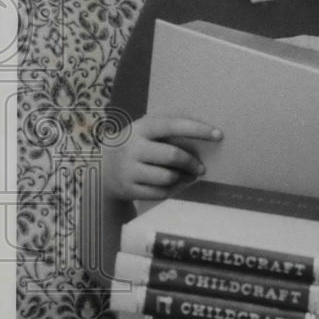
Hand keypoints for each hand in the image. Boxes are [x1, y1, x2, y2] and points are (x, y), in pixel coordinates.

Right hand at [102, 114, 222, 201]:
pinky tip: (173, 185)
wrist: (99, 167)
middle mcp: (133, 148)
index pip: (173, 125)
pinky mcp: (128, 189)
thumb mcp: (144, 131)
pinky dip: (171, 190)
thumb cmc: (135, 145)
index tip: (219, 135)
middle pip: (172, 155)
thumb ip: (169, 130)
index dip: (198, 129)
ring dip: (182, 178)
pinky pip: (159, 193)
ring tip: (188, 177)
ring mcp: (129, 170)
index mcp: (141, 128)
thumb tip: (207, 135)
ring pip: (167, 177)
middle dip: (191, 162)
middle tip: (201, 168)